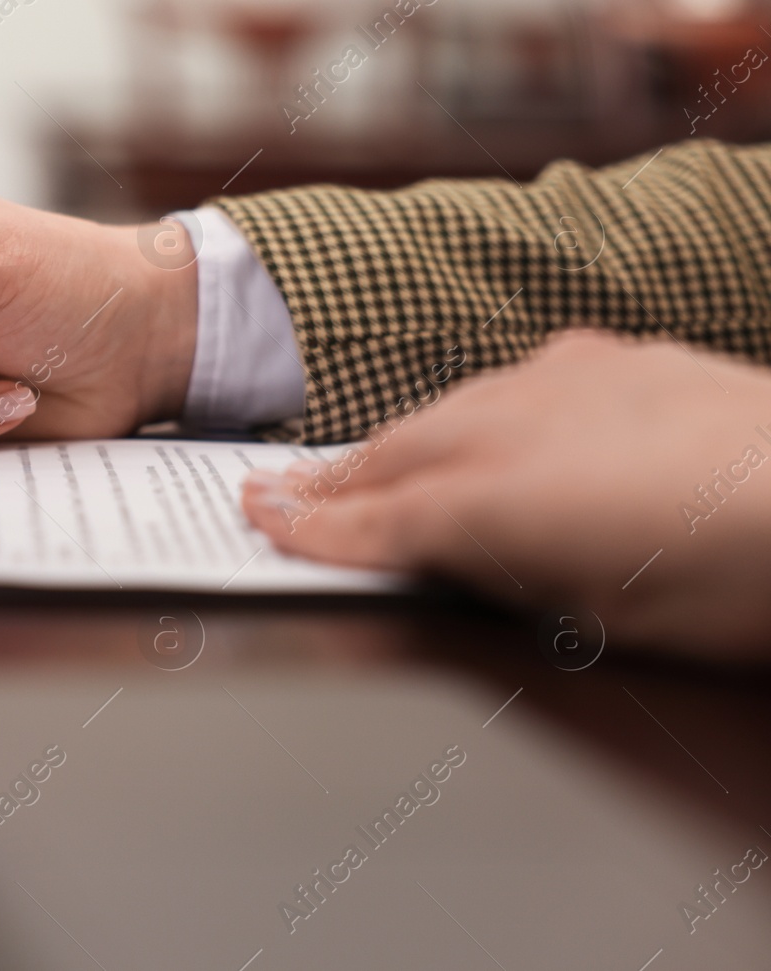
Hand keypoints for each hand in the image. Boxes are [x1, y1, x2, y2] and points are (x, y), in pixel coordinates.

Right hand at [242, 331, 770, 660]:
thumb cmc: (731, 572)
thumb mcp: (597, 619)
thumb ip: (503, 581)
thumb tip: (461, 567)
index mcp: (488, 504)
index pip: (368, 519)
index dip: (303, 524)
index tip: (256, 518)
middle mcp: (503, 427)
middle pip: (385, 455)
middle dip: (324, 480)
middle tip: (271, 492)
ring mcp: (552, 383)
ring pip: (438, 413)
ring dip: (389, 446)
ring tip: (355, 465)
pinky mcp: (603, 359)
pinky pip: (503, 386)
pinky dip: (466, 416)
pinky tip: (471, 426)